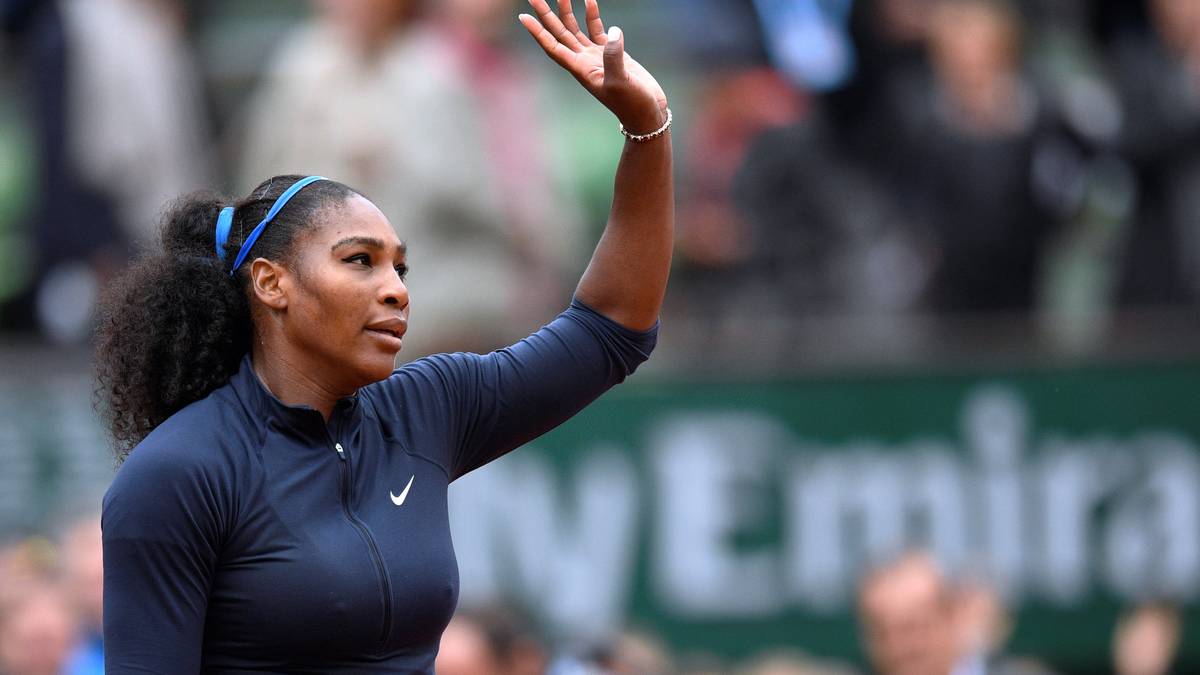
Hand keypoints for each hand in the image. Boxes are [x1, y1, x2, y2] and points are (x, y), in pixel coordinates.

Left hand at [519, 0, 667, 133]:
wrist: (646, 112)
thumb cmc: (631, 103)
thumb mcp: (621, 82)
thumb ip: (614, 57)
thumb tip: (614, 31)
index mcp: (580, 69)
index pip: (553, 47)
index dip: (537, 32)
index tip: (523, 17)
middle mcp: (583, 61)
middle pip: (559, 34)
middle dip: (546, 16)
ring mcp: (595, 56)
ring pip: (575, 29)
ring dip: (567, 12)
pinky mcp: (611, 53)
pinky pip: (597, 29)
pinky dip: (592, 15)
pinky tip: (589, 1)